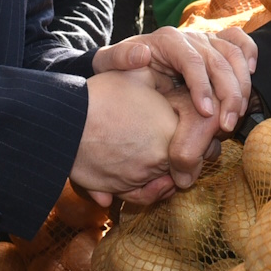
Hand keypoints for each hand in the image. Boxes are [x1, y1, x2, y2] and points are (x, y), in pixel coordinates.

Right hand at [74, 67, 217, 204]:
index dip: (206, 131)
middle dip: (193, 153)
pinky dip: (152, 191)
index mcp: (172, 128)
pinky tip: (152, 179)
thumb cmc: (100, 96)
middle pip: (193, 162)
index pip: (206, 137)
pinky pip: (147, 196)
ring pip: (171, 181)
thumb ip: (162, 76)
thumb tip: (173, 77)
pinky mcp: (123, 189)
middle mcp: (162, 158)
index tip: (199, 126)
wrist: (64, 124)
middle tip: (188, 143)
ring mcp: (142, 176)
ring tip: (168, 160)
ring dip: (172, 172)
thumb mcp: (136, 75)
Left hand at [94, 26, 253, 132]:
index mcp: (167, 39)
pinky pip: (240, 43)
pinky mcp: (217, 45)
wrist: (128, 58)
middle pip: (219, 60)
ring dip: (242, 85)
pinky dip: (249, 56)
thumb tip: (142, 54)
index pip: (192, 60)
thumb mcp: (108, 62)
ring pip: (234, 54)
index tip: (206, 113)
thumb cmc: (119, 66)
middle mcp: (191, 36)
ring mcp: (206, 39)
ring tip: (237, 115)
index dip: (202, 86)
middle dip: (228, 94)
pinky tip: (250, 76)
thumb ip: (117, 58)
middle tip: (226, 126)